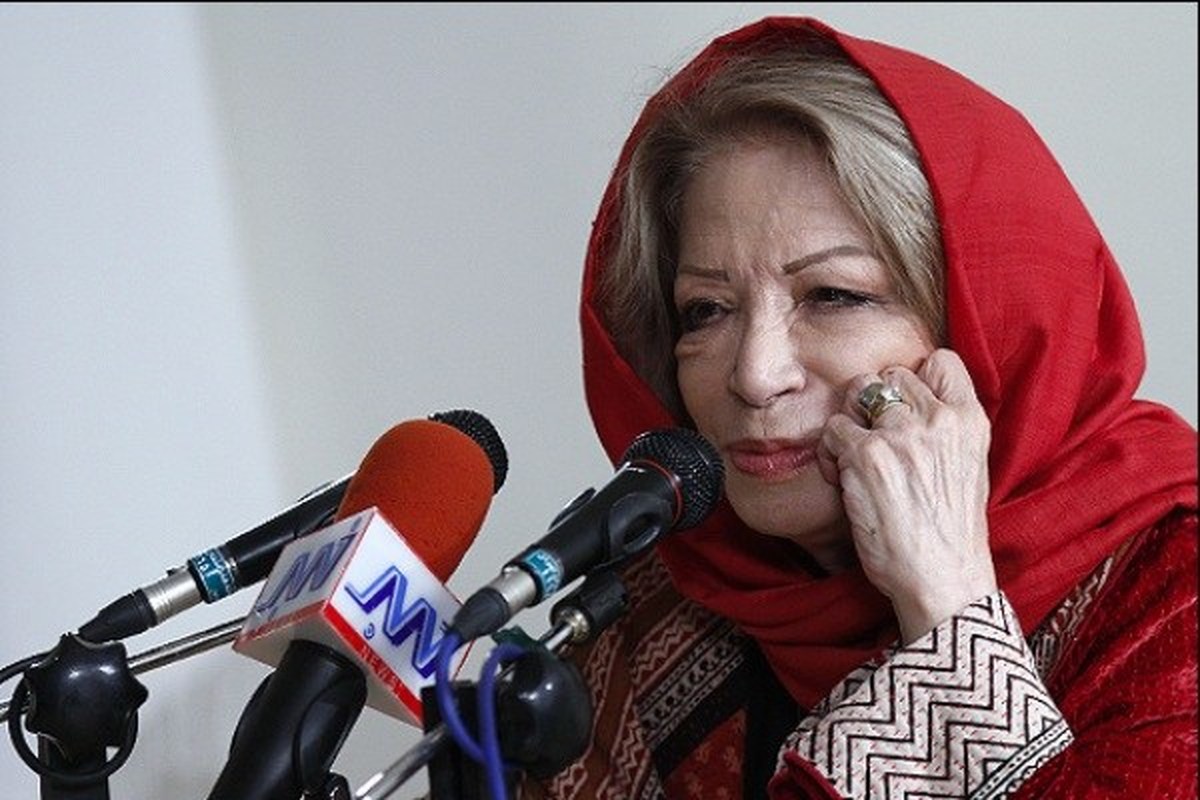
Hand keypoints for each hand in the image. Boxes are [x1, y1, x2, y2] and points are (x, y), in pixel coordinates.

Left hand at [817, 349, 996, 643]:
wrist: (942, 579)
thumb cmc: (949, 534)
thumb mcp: (968, 468)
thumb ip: (945, 430)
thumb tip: (909, 402)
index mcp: (970, 421)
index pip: (941, 360)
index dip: (915, 379)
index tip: (904, 409)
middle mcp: (938, 420)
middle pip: (889, 375)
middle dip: (874, 403)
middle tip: (873, 442)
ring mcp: (901, 434)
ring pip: (857, 394)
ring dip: (849, 424)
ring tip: (854, 461)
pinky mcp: (867, 455)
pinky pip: (833, 430)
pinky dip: (830, 453)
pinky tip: (842, 481)